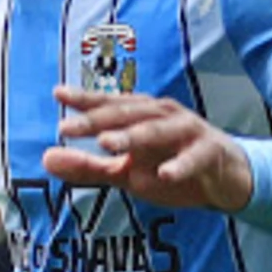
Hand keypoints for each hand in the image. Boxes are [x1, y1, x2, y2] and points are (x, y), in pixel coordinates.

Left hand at [42, 86, 251, 210]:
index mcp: (141, 115)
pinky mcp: (210, 152)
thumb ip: (88, 166)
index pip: (108, 104)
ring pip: (157, 130)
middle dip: (97, 120)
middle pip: (126, 114)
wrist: (226, 177)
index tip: (58, 94)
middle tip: (68, 128)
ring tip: (108, 144)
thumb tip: (46, 158)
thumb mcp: (126, 171)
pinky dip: (180, 166)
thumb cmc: (171, 165)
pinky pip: (194, 158)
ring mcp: (187, 131)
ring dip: (133, 137)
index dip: (84, 99)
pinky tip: (164, 175)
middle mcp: (162, 115)